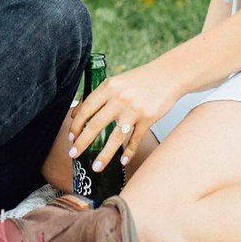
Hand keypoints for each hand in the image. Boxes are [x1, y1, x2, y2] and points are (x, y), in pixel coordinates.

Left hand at [69, 58, 186, 172]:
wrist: (169, 74)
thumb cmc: (140, 79)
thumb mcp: (116, 82)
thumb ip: (97, 96)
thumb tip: (74, 113)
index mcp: (109, 87)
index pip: (86, 108)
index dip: (76, 125)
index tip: (71, 137)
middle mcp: (120, 98)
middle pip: (96, 125)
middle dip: (82, 142)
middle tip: (73, 154)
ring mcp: (134, 109)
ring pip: (115, 137)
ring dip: (104, 155)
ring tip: (96, 167)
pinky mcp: (149, 118)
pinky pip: (135, 140)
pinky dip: (129, 152)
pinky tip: (123, 161)